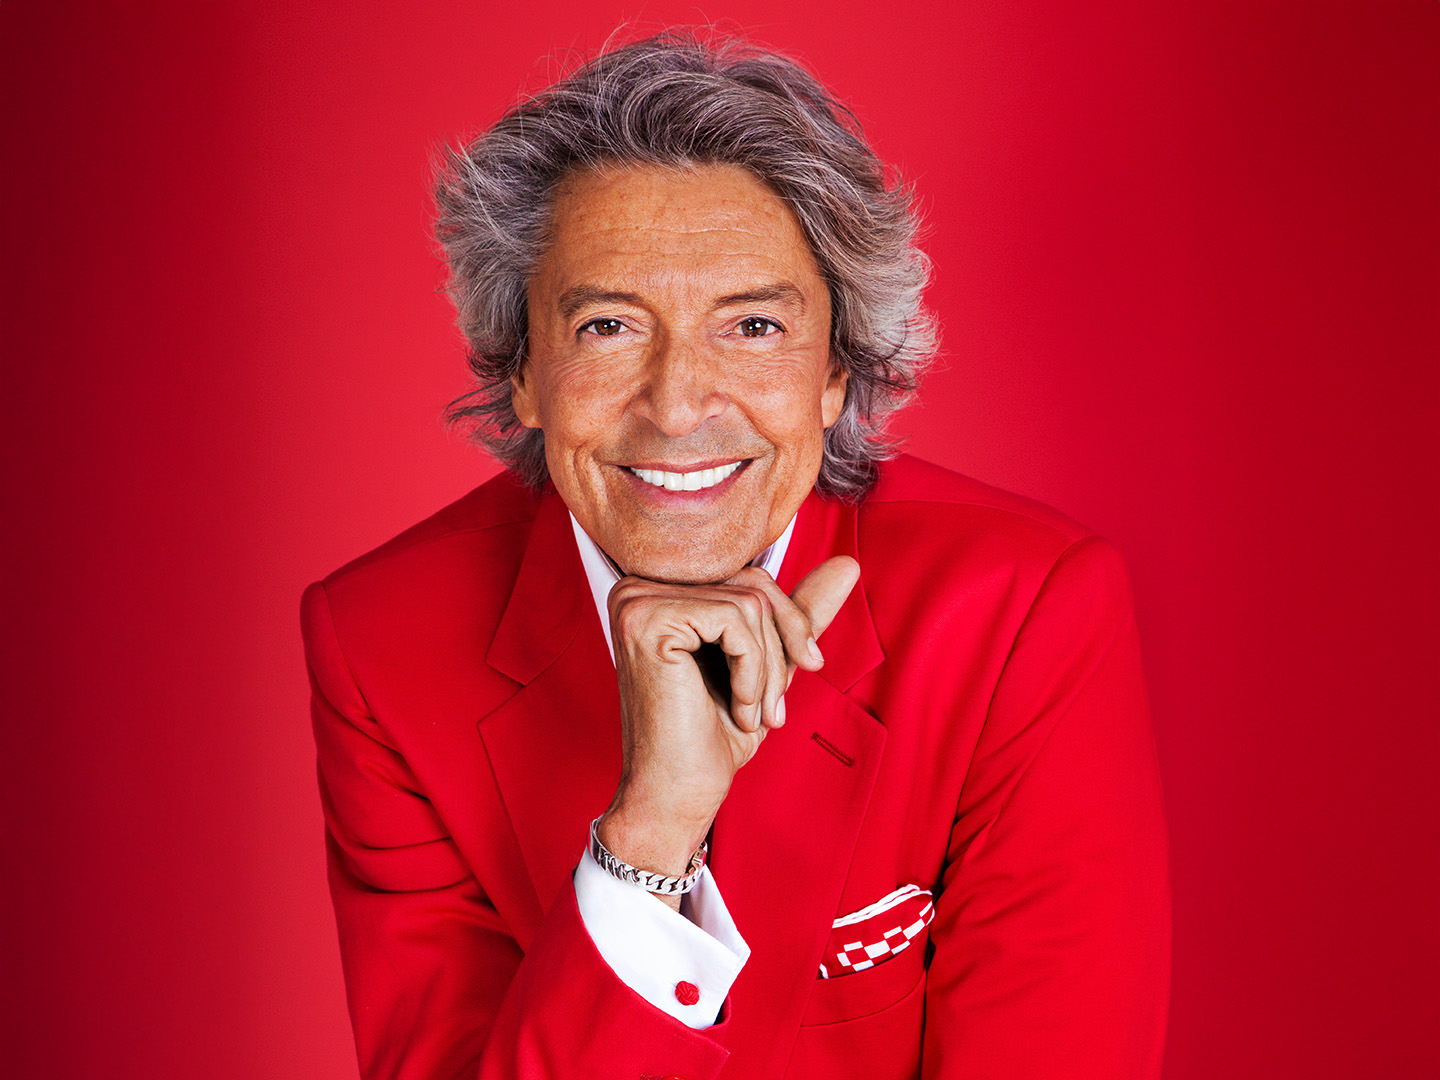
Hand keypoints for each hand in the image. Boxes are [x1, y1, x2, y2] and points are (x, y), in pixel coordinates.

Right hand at [598, 556, 859, 905]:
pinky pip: (737, 620)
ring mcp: (637, 600)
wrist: (675, 797)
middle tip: (777, 707)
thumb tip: (849, 564)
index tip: (803, 667)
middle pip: (752, 584)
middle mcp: (638, 587)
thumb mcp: (766, 665)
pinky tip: (737, 707)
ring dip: (769, 668)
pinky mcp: (647, 619)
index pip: (748, 577)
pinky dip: (753, 670)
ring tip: (753, 713)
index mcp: (659, 591)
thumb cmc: (712, 737)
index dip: (788, 623)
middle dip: (784, 646)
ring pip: (750, 602)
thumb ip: (795, 615)